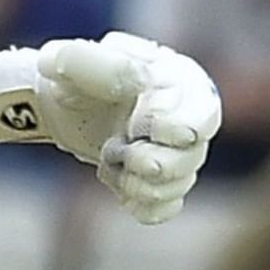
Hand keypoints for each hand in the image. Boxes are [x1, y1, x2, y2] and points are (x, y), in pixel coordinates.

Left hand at [0, 32, 222, 223]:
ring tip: (109, 161)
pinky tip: (118, 183)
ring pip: (178, 185)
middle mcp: (191, 118)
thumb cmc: (76, 77)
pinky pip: (165, 207)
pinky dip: (140, 203)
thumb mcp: (75, 62)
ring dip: (136, 181)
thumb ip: (94, 63)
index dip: (172, 128)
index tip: (136, 124)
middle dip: (149, 161)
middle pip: (192, 158)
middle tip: (115, 149)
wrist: (66, 106)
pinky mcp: (163, 182)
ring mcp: (181, 152)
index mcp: (182, 81)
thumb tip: (128, 78)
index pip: (203, 117)